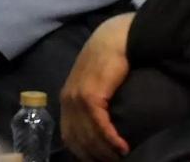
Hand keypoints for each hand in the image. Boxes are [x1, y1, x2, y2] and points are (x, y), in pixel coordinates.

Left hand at [60, 12, 134, 160]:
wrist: (112, 40)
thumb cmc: (106, 62)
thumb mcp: (94, 86)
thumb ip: (91, 104)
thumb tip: (100, 130)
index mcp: (66, 100)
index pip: (69, 137)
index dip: (84, 154)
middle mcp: (67, 101)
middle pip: (79, 140)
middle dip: (96, 157)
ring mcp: (77, 97)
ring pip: (89, 135)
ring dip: (106, 152)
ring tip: (122, 158)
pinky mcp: (90, 94)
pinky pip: (99, 125)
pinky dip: (111, 139)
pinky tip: (123, 147)